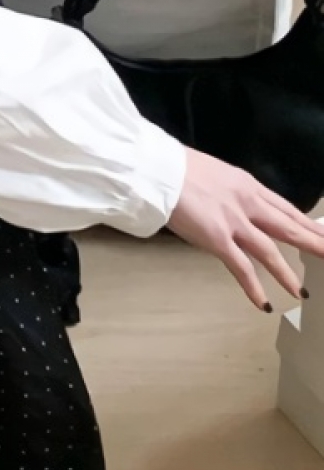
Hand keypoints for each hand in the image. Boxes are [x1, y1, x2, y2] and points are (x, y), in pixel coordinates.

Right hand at [168, 149, 323, 311]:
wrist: (160, 171)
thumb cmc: (176, 167)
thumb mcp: (212, 172)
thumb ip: (225, 188)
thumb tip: (224, 198)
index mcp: (246, 185)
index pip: (284, 207)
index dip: (305, 223)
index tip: (319, 233)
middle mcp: (248, 204)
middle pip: (289, 228)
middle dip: (313, 244)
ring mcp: (234, 223)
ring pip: (270, 252)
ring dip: (287, 273)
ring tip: (301, 291)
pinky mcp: (217, 240)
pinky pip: (241, 268)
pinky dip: (253, 287)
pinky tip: (264, 303)